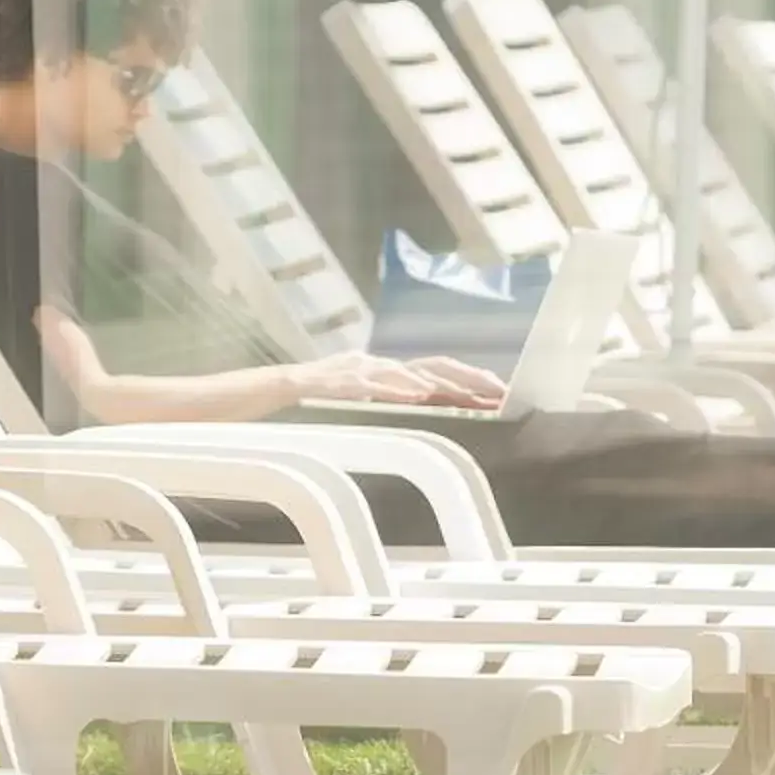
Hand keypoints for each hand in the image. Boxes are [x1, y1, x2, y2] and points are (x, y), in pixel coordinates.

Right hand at [282, 354, 502, 410]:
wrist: (274, 387)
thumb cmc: (320, 397)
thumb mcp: (363, 399)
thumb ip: (391, 401)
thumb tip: (428, 410)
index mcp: (388, 370)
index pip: (437, 371)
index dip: (470, 379)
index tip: (500, 392)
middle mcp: (380, 364)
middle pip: (433, 366)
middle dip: (469, 379)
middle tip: (499, 392)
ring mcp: (361, 370)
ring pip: (407, 373)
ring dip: (440, 384)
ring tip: (467, 395)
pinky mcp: (339, 382)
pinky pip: (370, 385)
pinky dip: (394, 389)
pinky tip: (416, 395)